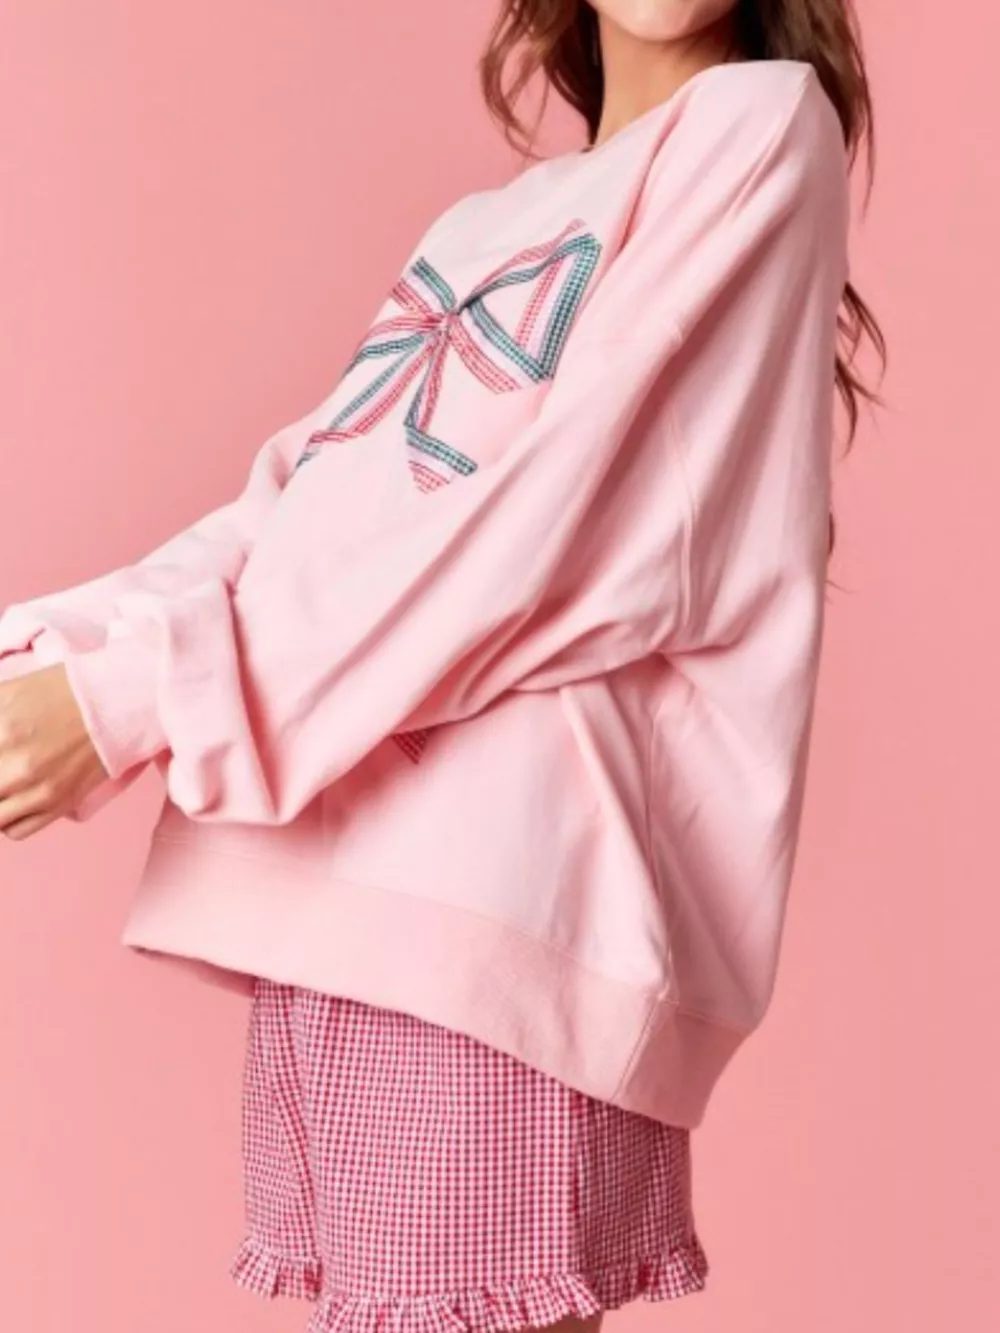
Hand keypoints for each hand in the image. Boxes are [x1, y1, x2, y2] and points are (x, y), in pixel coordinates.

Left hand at [0, 663, 109, 839]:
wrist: (116, 703)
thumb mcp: (6, 692)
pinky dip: (4, 821)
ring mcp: (37, 790)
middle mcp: (15, 766)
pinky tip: (9, 800)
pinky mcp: (57, 805)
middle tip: (1, 764)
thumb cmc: (61, 691)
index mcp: (2, 732)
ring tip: (3, 783)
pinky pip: (14, 831)